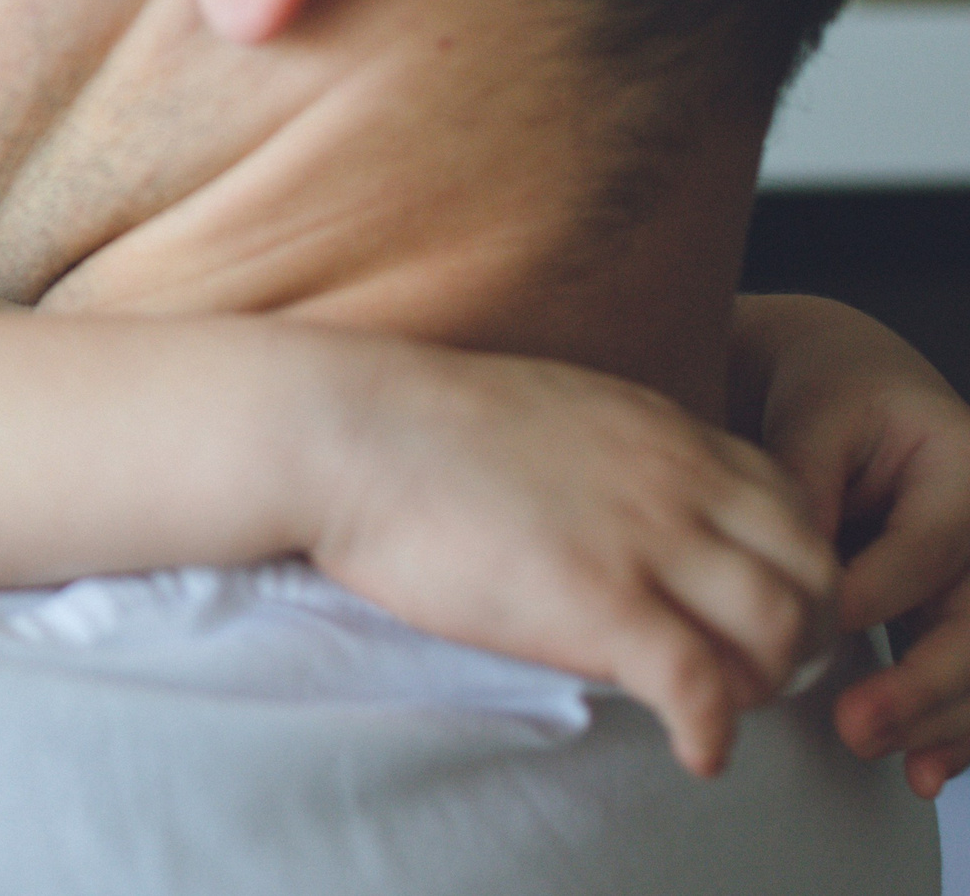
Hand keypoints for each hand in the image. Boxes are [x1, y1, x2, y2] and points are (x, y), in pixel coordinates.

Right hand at [307, 340, 837, 778]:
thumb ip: (610, 448)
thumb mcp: (550, 405)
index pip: (792, 503)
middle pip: (813, 569)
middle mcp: (676, 480)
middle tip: (754, 669)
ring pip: (782, 630)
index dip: (789, 566)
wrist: (342, 431)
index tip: (746, 606)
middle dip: (804, 631)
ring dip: (770, 684)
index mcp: (661, 430)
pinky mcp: (599, 603)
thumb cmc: (411, 422)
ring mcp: (644, 541)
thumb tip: (614, 495)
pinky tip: (696, 751)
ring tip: (722, 710)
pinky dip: (717, 732)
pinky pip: (706, 686)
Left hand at [737, 295, 969, 796]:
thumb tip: (790, 574)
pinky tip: (924, 771)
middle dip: (924, 681)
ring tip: (887, 755)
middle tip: (859, 724)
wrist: (859, 392)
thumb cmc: (830, 402)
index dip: (872, 595)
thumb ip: (806, 487)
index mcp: (966, 469)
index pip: (928, 548)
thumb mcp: (814, 420)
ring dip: (944, 719)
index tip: (812, 633)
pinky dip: (957, 728)